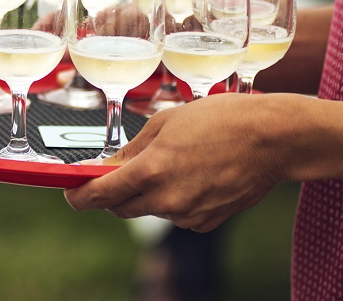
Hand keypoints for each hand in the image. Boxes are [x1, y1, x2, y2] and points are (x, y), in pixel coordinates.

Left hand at [64, 93, 283, 231]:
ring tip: (177, 161)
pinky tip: (196, 174)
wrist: (271, 139)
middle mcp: (166, 200)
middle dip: (114, 192)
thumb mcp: (168, 121)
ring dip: (150, 192)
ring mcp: (187, 215)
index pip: (99, 196)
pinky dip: (176, 198)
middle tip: (121, 171)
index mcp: (151, 170)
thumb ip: (133, 149)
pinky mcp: (206, 223)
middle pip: (121, 208)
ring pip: (151, 209)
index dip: (79, 197)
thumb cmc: (221, 119)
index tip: (71, 193)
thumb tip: (109, 166)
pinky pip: (177, 213)